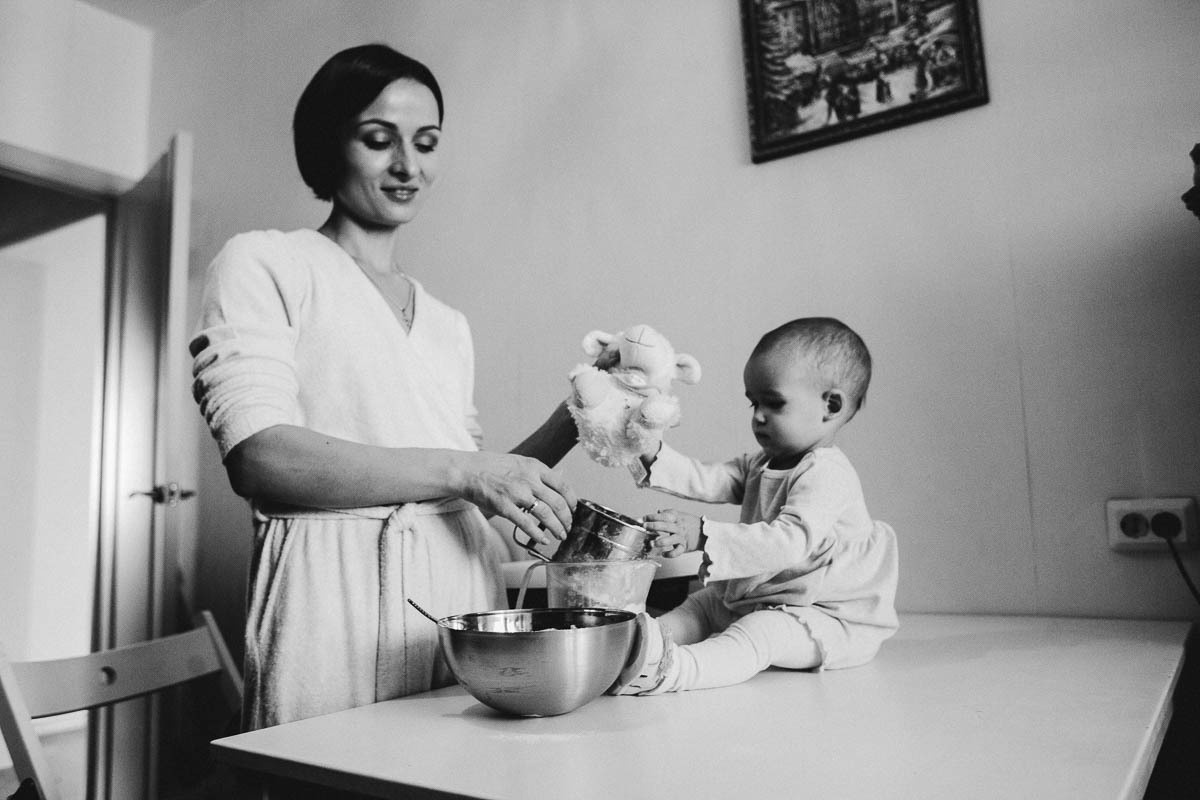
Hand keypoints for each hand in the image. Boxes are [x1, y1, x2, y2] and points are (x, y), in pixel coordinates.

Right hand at [454, 452, 576, 545]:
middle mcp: (529, 479)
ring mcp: (517, 493)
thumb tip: (562, 474)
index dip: (572, 500)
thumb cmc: (492, 466)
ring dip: (557, 528)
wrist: (467, 471)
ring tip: (560, 535)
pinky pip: (526, 523)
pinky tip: (543, 540)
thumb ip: (540, 472)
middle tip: (568, 527)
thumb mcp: (520, 462)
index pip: (562, 485)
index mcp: (535, 467)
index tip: (574, 509)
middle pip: (557, 502)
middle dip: (567, 519)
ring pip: (546, 514)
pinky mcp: (504, 507)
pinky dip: (538, 534)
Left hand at [642, 509, 701, 557]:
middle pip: (666, 526)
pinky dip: (670, 554)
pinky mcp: (684, 547)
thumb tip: (657, 511)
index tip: (644, 518)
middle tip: (645, 527)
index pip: (664, 515)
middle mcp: (679, 527)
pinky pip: (677, 552)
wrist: (704, 532)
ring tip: (651, 543)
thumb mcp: (679, 515)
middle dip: (654, 526)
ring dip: (660, 542)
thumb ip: (668, 513)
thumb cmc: (689, 523)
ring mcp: (682, 537)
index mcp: (677, 518)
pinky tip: (663, 554)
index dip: (653, 516)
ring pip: (671, 539)